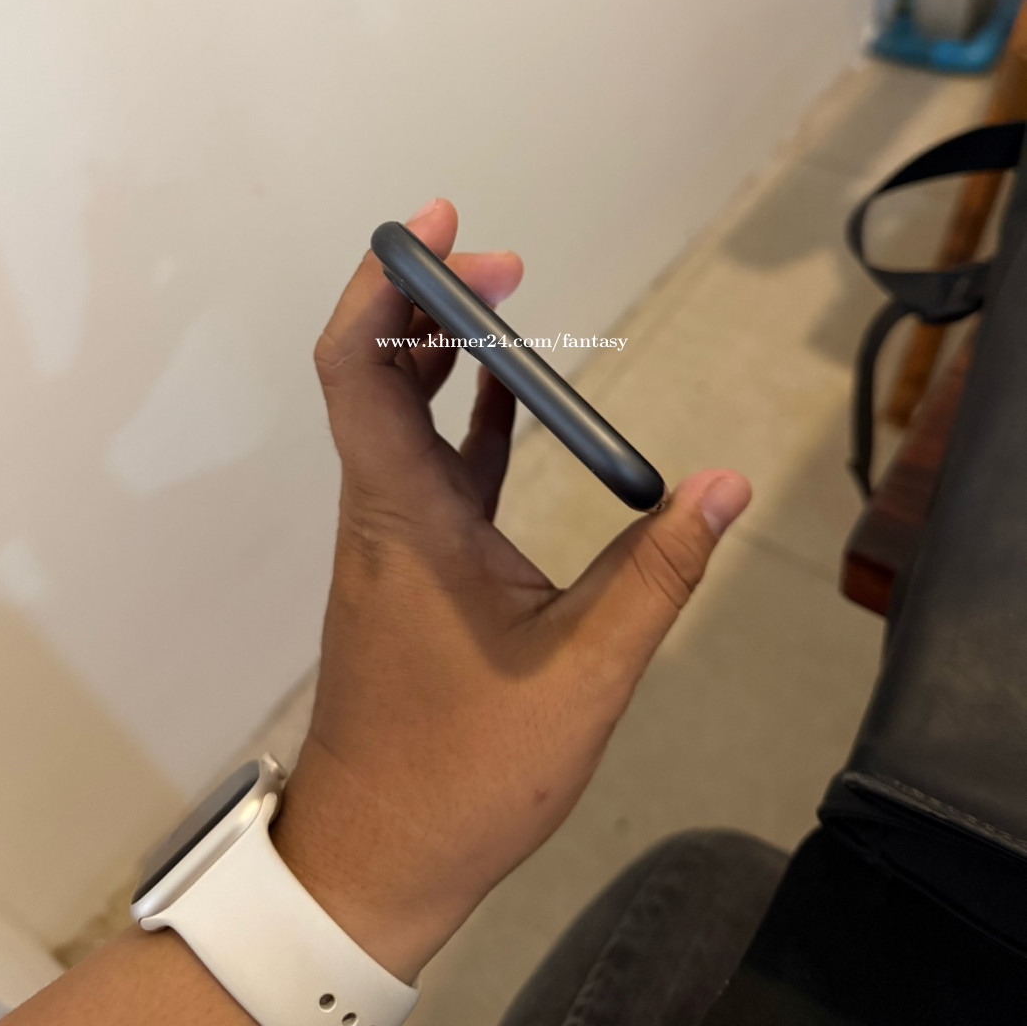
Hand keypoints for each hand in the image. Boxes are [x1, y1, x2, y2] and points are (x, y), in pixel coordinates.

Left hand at [272, 198, 750, 983]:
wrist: (378, 860)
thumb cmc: (466, 775)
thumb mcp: (586, 673)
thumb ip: (659, 573)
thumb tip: (725, 485)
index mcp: (405, 516)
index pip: (360, 366)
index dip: (386, 284)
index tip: (438, 224)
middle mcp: (385, 509)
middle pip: (380, 370)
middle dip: (434, 300)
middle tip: (510, 262)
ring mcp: (395, 536)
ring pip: (404, 414)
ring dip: (450, 352)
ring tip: (517, 301)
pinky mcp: (415, 564)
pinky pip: (435, 464)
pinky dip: (472, 418)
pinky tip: (523, 396)